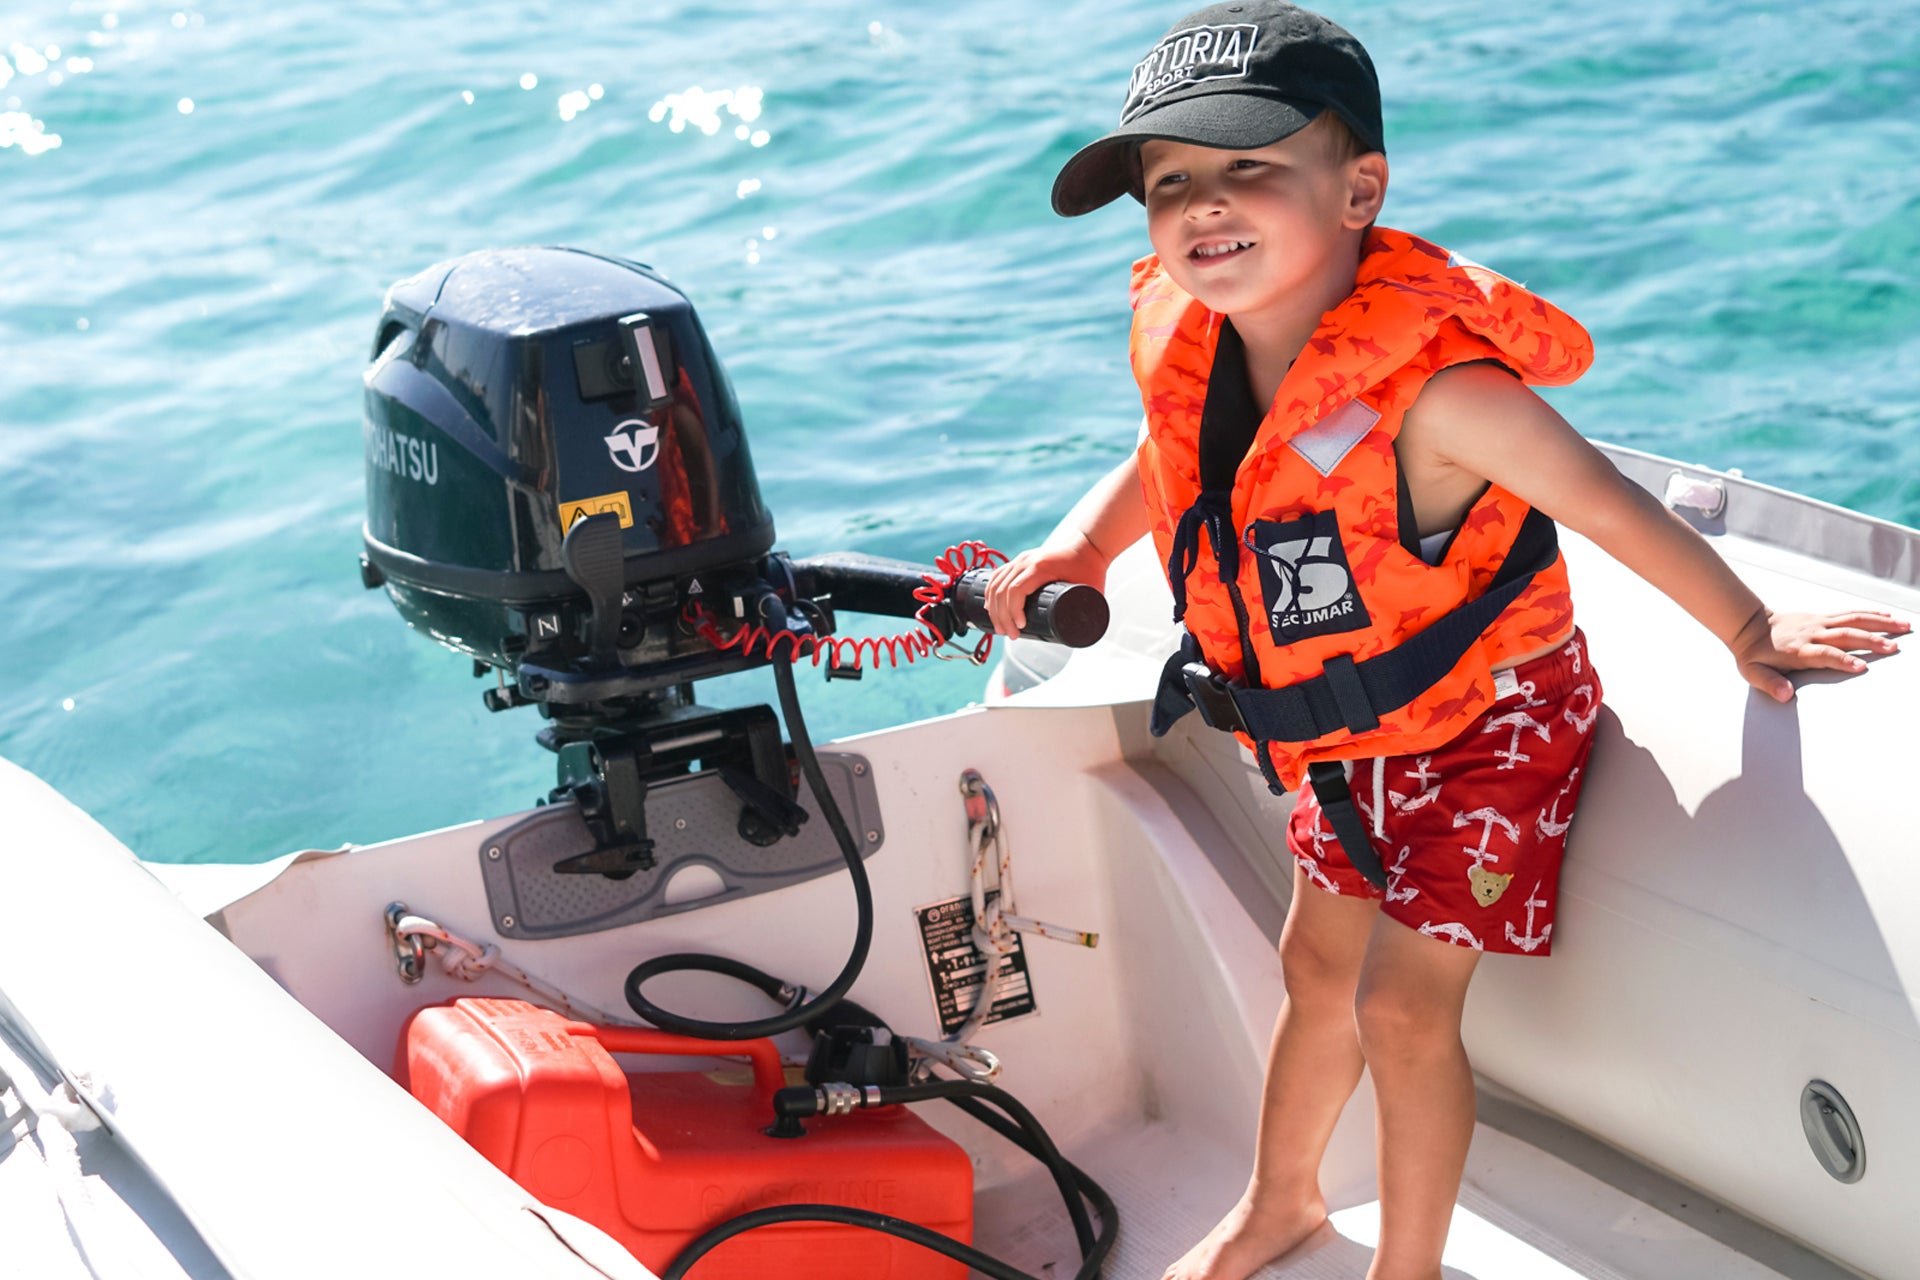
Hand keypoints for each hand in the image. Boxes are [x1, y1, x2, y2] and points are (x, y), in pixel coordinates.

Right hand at [983, 533, 1110, 636]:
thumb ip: (1087, 612)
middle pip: (1002, 590)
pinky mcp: (1020, 561)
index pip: (1016, 590)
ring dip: (994, 608)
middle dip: (1002, 616)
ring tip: (1000, 628)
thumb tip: (1081, 636)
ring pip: (996, 584)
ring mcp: (1021, 559)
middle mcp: (1027, 561)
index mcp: (1041, 567)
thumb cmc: (1090, 567)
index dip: (1013, 611)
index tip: (1020, 627)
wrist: (1088, 545)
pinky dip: (991, 592)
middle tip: (1010, 635)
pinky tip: (989, 606)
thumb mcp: (1090, 590)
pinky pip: (998, 576)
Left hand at [1729, 607, 1909, 701]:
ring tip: (1905, 627)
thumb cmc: (1753, 654)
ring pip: (1854, 620)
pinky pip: (1850, 614)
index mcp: (1799, 650)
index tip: (1862, 667)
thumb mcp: (1753, 672)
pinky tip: (1888, 616)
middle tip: (1894, 648)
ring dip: (1880, 623)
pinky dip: (1870, 614)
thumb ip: (1770, 684)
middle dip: (1871, 641)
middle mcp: (1813, 634)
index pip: (1825, 654)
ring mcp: (1819, 623)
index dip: (1842, 660)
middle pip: (1846, 635)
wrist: (1749, 625)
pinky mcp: (1823, 617)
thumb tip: (1785, 695)